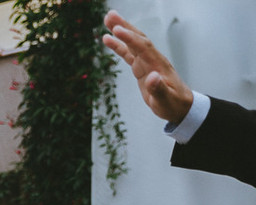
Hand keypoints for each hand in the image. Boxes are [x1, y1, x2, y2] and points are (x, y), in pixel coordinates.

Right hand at [102, 10, 194, 124]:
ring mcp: (147, 62)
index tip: (117, 30)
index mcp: (158, 65)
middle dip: (125, 26)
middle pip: (138, 38)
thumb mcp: (165, 100)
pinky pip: (128, 53)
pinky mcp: (141, 67)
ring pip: (132, 42)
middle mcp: (152, 59)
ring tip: (107, 20)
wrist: (180, 106)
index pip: (143, 47)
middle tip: (110, 15)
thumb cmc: (173, 104)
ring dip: (120, 31)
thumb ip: (158, 89)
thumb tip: (152, 77)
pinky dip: (118, 45)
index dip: (130, 38)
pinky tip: (107, 38)